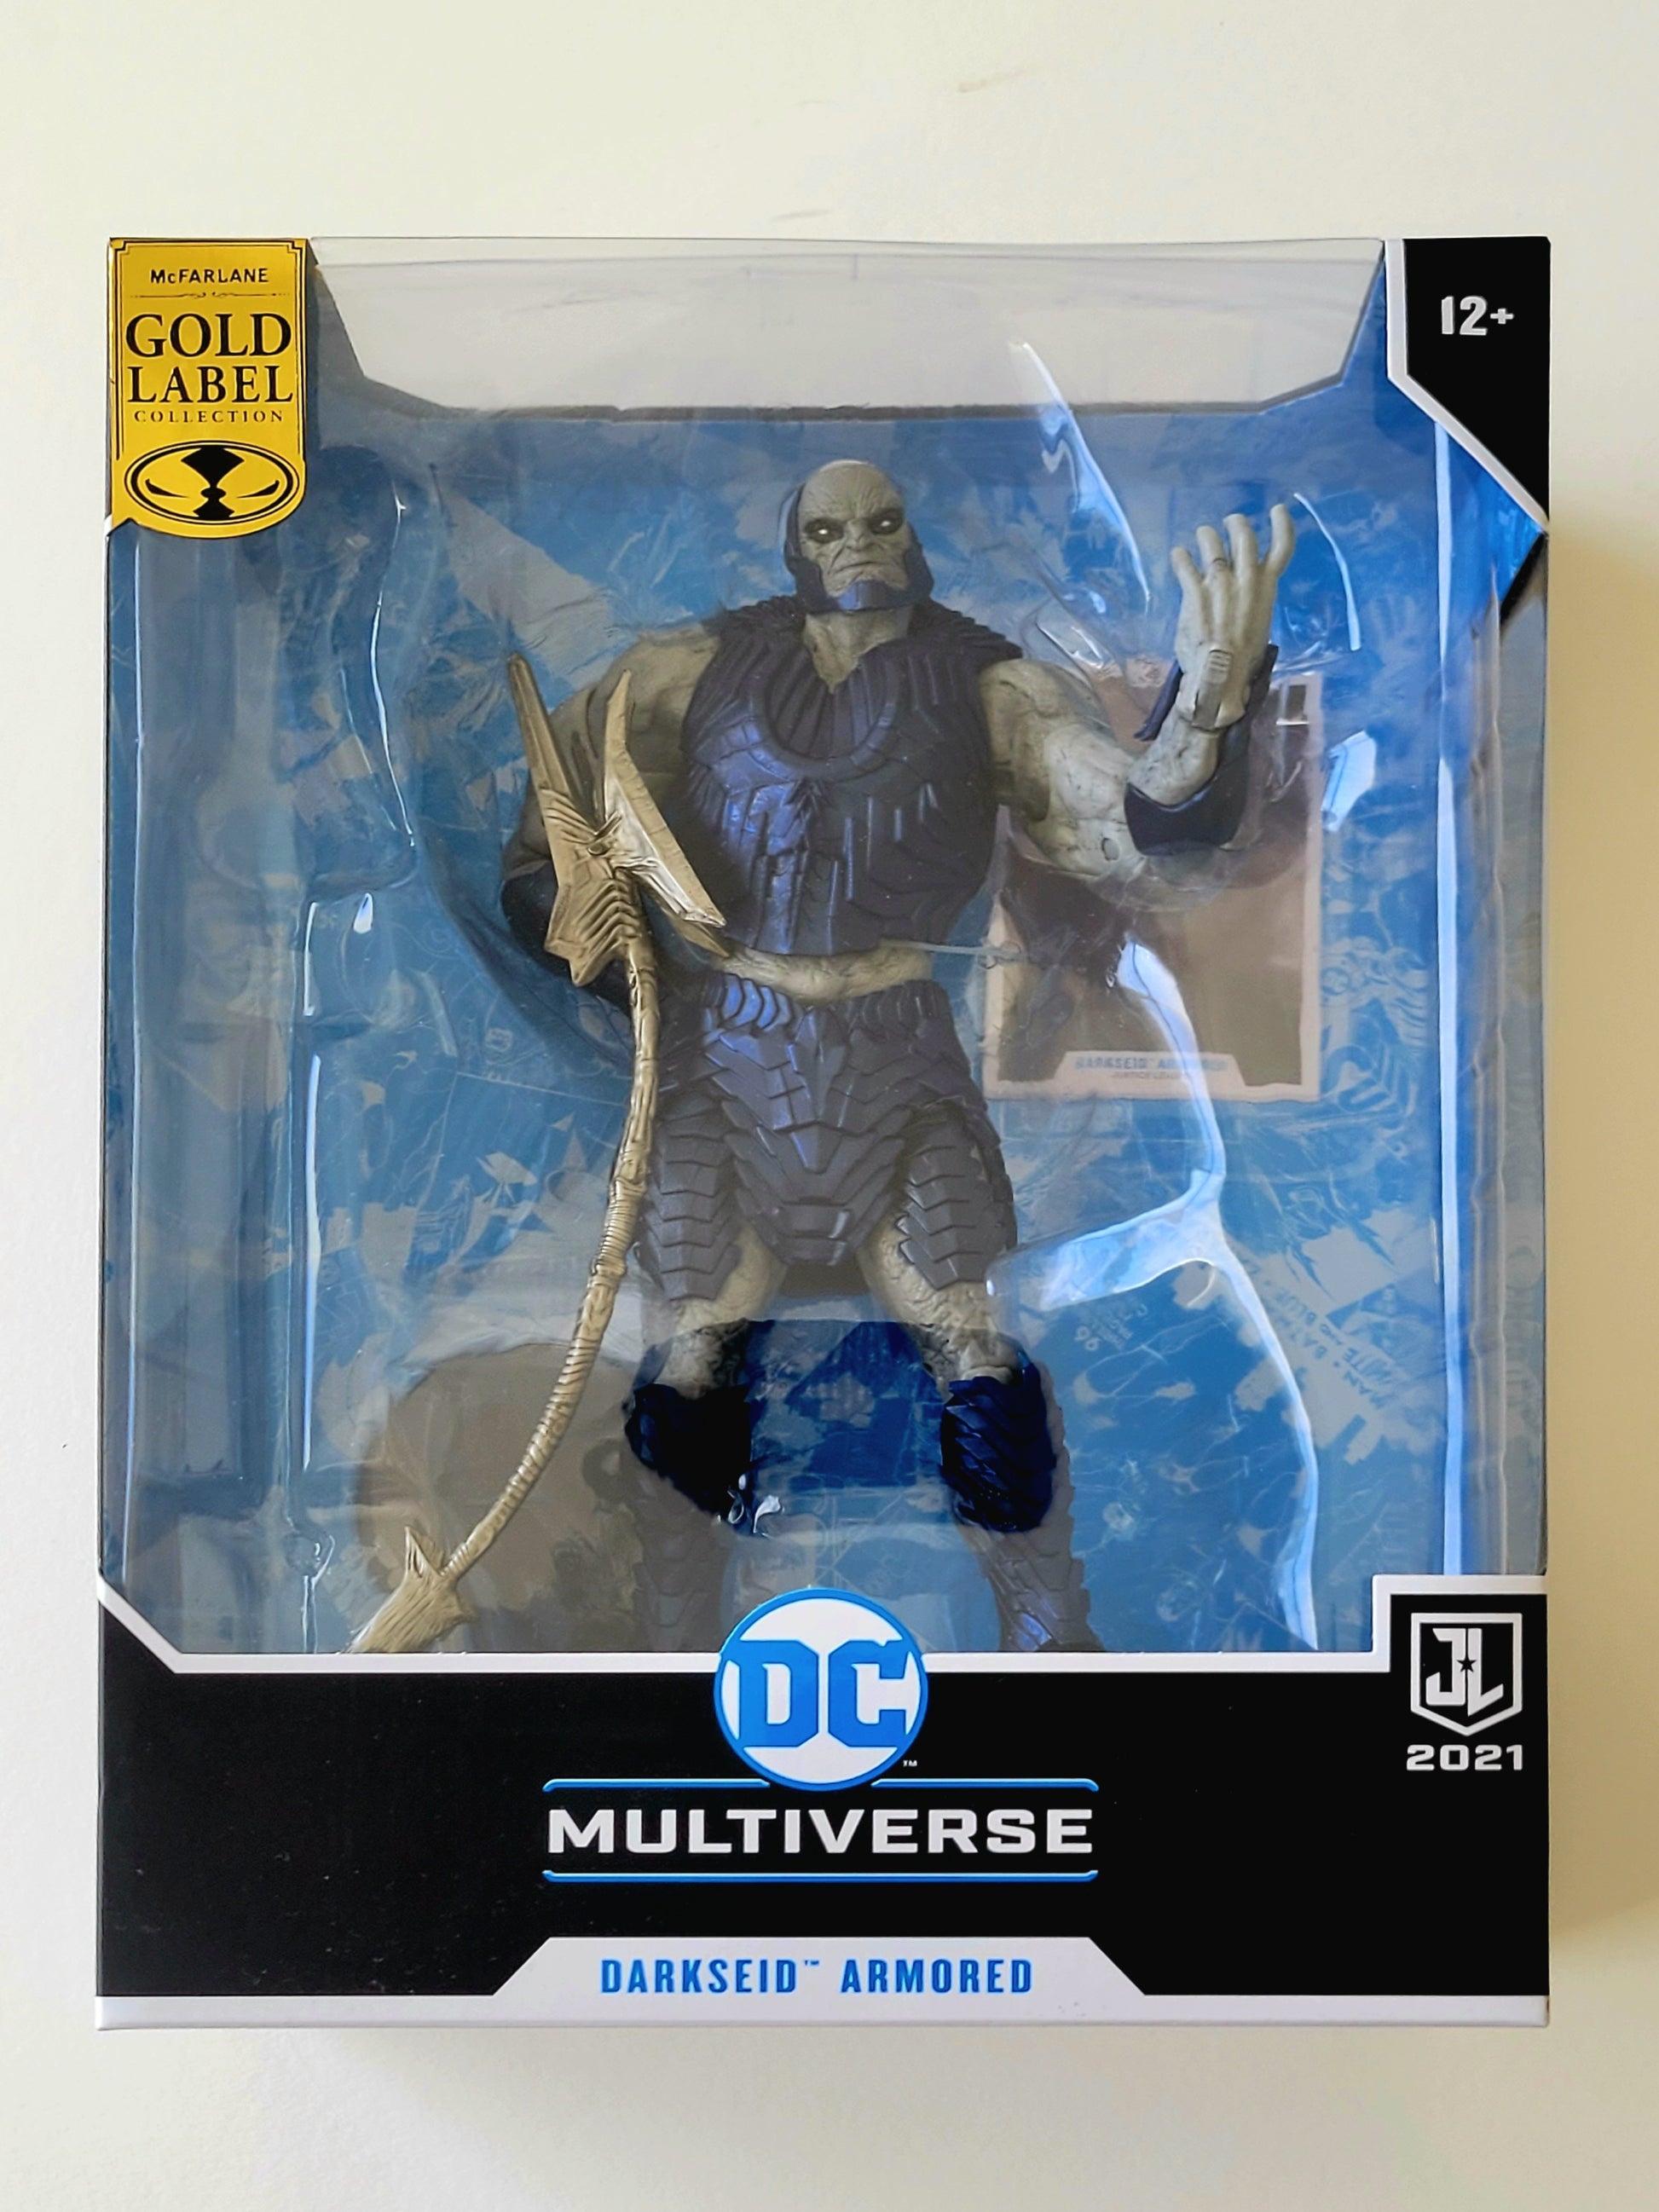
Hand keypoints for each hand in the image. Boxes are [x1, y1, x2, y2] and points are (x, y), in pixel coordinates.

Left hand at [1170, 504, 1294, 730]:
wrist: (1220, 676)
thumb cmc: (1243, 658)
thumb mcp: (1259, 624)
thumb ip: (1251, 602)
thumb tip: (1241, 597)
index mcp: (1267, 588)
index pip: (1282, 548)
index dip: (1282, 525)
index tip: (1277, 510)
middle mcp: (1246, 580)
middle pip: (1244, 537)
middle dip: (1237, 524)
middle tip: (1231, 520)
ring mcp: (1220, 584)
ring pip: (1213, 544)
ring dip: (1207, 536)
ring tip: (1203, 534)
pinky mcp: (1195, 593)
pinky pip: (1185, 565)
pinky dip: (1181, 557)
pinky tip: (1178, 554)